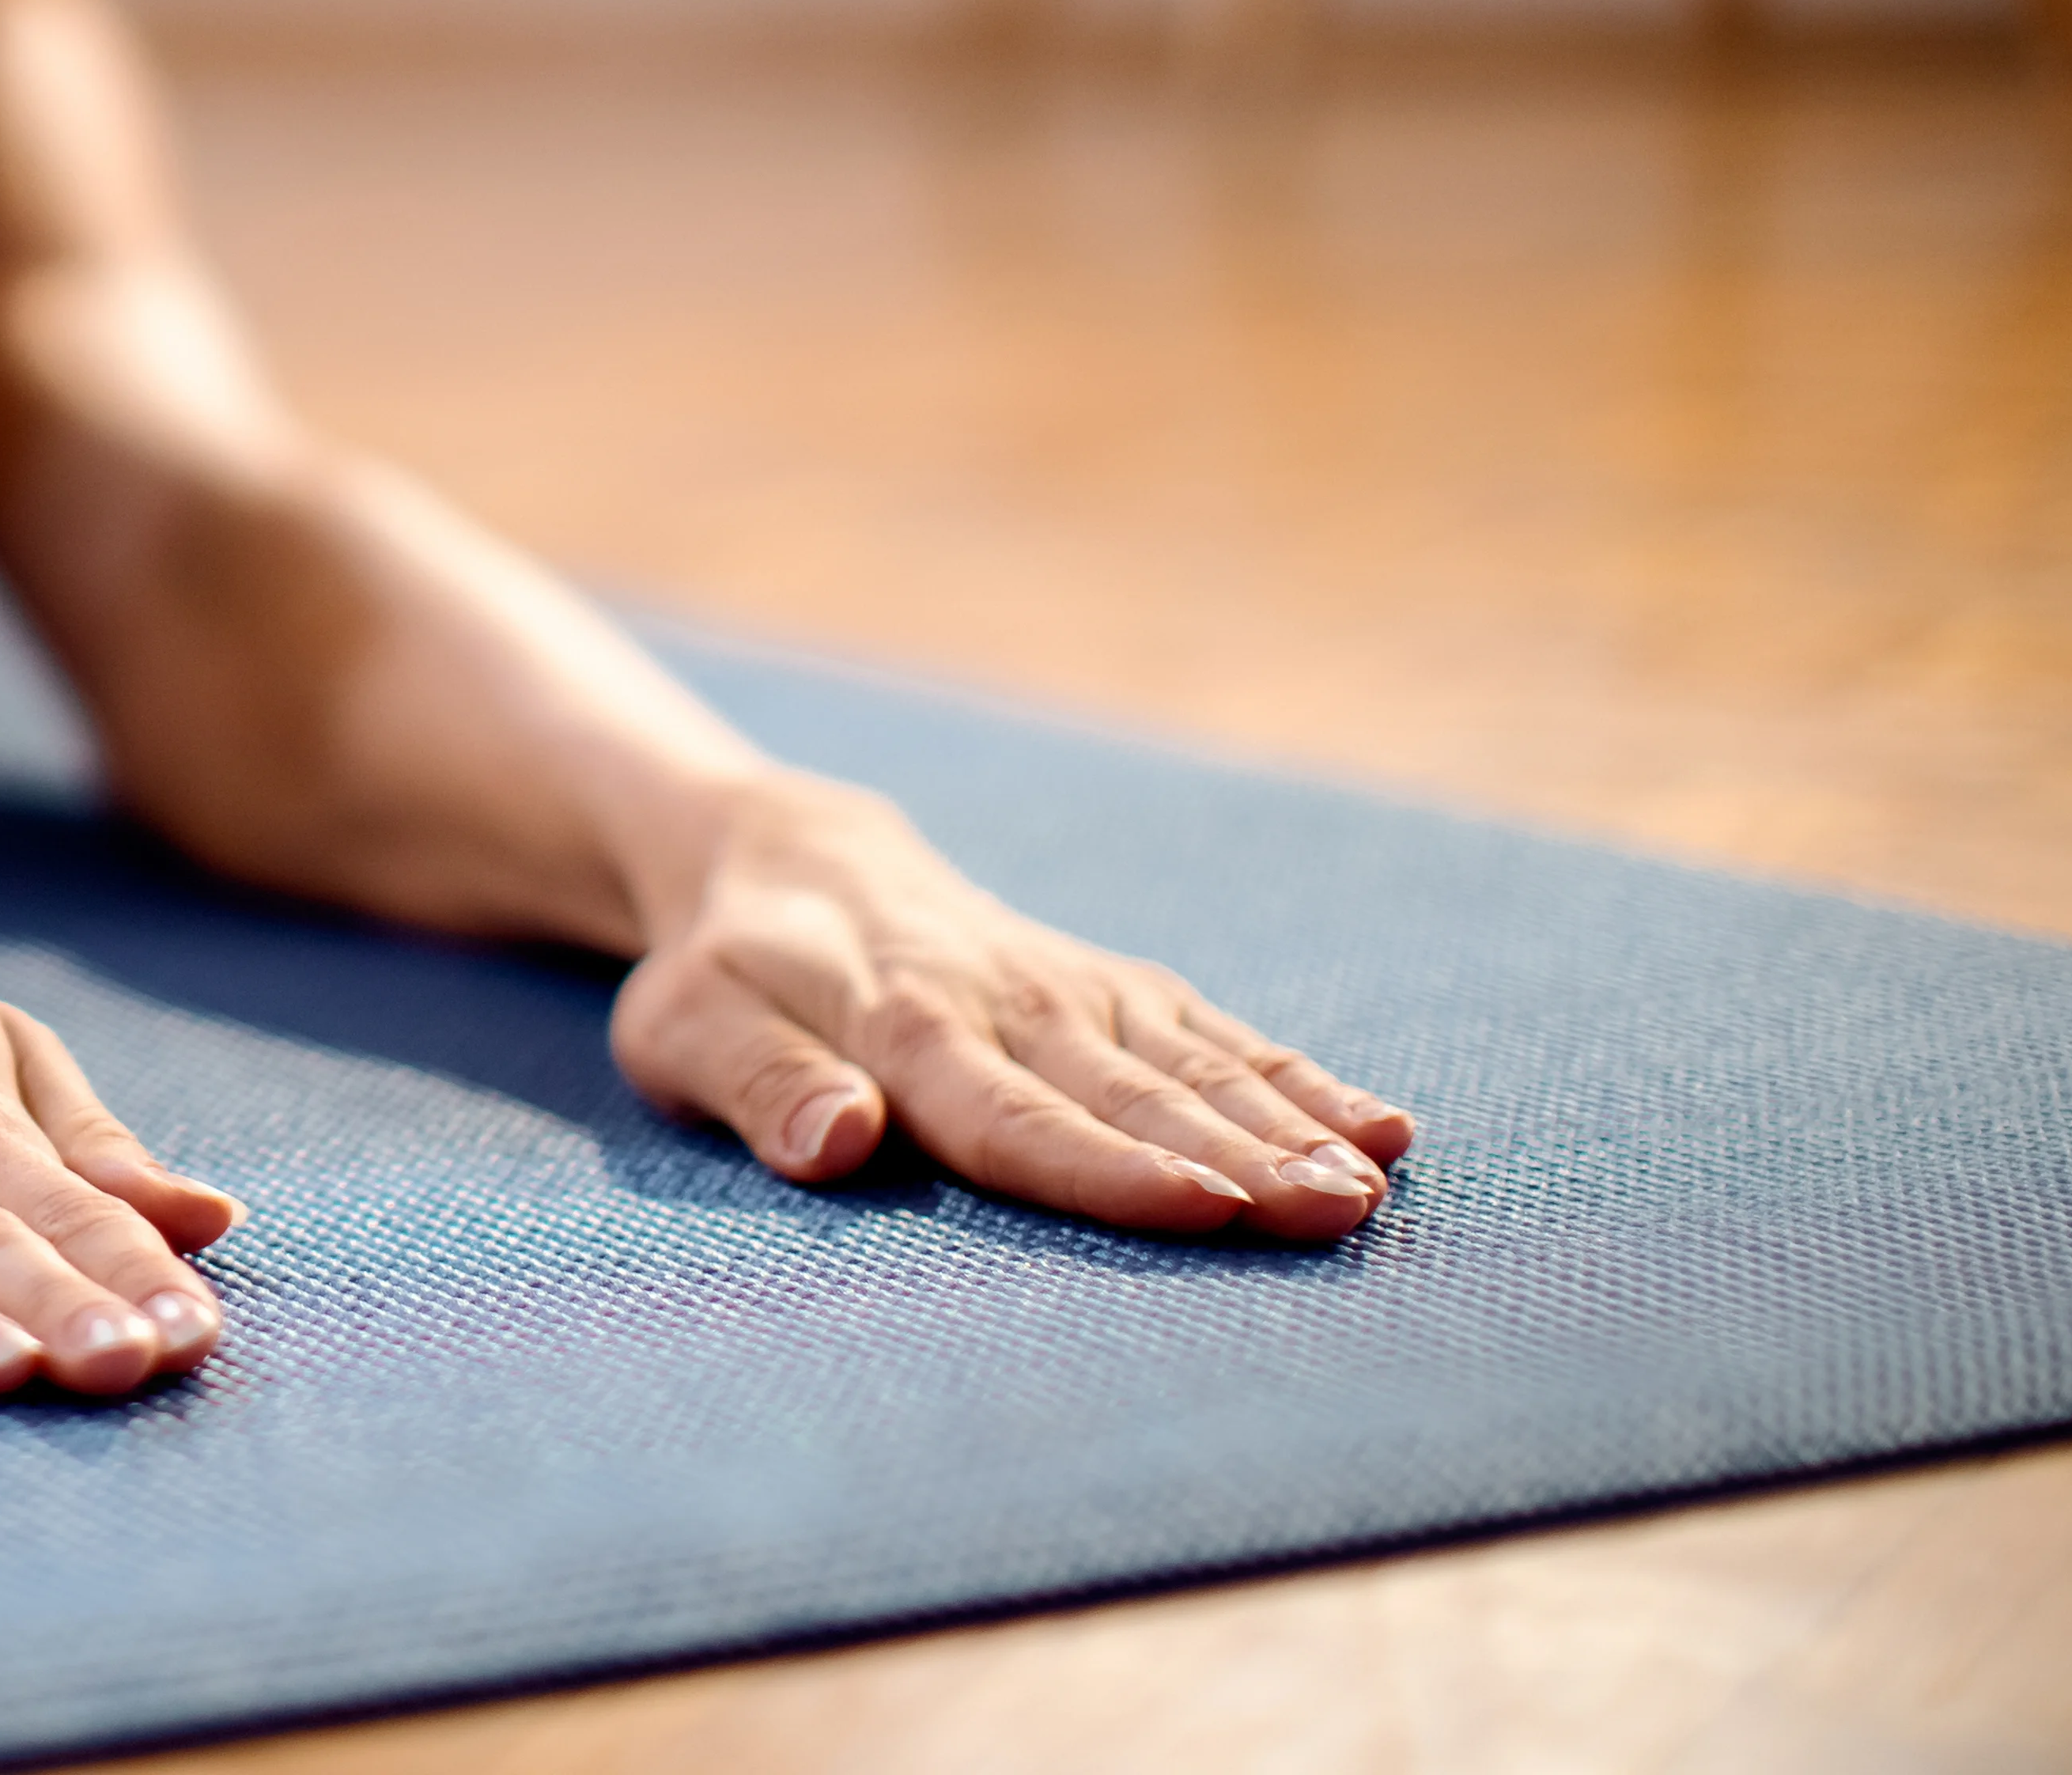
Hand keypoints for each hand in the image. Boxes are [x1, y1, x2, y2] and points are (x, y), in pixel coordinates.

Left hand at [609, 775, 1415, 1240]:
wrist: (789, 857)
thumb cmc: (727, 972)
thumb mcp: (690, 1028)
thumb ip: (760, 1085)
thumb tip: (835, 1145)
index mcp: (902, 1028)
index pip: (1014, 1117)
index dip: (1107, 1167)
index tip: (1200, 1207)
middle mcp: (1006, 1004)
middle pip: (1131, 1096)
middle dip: (1239, 1158)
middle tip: (1336, 1215)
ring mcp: (1071, 990)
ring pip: (1192, 1064)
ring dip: (1287, 1126)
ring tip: (1374, 1185)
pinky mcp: (1111, 985)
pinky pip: (1212, 1031)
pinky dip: (1294, 1077)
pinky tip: (1381, 1127)